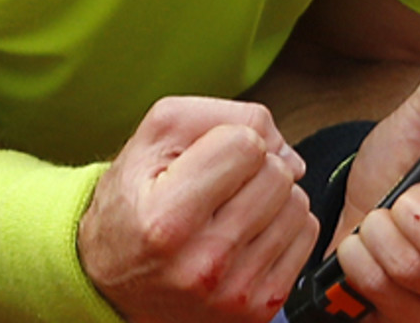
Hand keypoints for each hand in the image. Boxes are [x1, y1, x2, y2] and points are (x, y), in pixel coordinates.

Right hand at [78, 97, 318, 322]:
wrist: (113, 280)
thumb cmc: (136, 200)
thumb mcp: (154, 140)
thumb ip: (219, 116)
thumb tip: (285, 149)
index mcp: (166, 221)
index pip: (247, 144)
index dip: (231, 139)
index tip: (206, 159)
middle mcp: (203, 264)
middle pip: (278, 173)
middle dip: (255, 167)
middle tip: (220, 186)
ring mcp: (234, 292)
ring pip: (298, 203)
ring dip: (272, 196)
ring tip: (231, 210)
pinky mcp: (259, 308)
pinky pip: (307, 235)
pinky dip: (283, 225)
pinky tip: (248, 234)